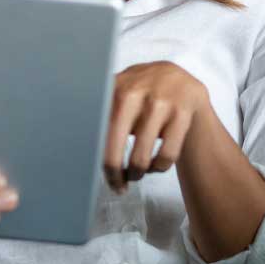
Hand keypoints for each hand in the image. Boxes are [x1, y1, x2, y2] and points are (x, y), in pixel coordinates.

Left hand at [104, 61, 209, 193]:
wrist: (179, 78)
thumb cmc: (142, 94)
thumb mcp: (119, 94)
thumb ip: (101, 116)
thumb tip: (83, 152)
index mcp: (112, 90)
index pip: (94, 134)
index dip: (93, 158)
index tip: (94, 174)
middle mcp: (133, 93)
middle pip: (113, 151)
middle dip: (114, 175)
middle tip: (117, 185)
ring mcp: (159, 102)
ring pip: (141, 158)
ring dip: (137, 173)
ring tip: (137, 173)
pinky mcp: (181, 113)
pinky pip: (166, 156)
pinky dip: (159, 167)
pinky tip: (156, 164)